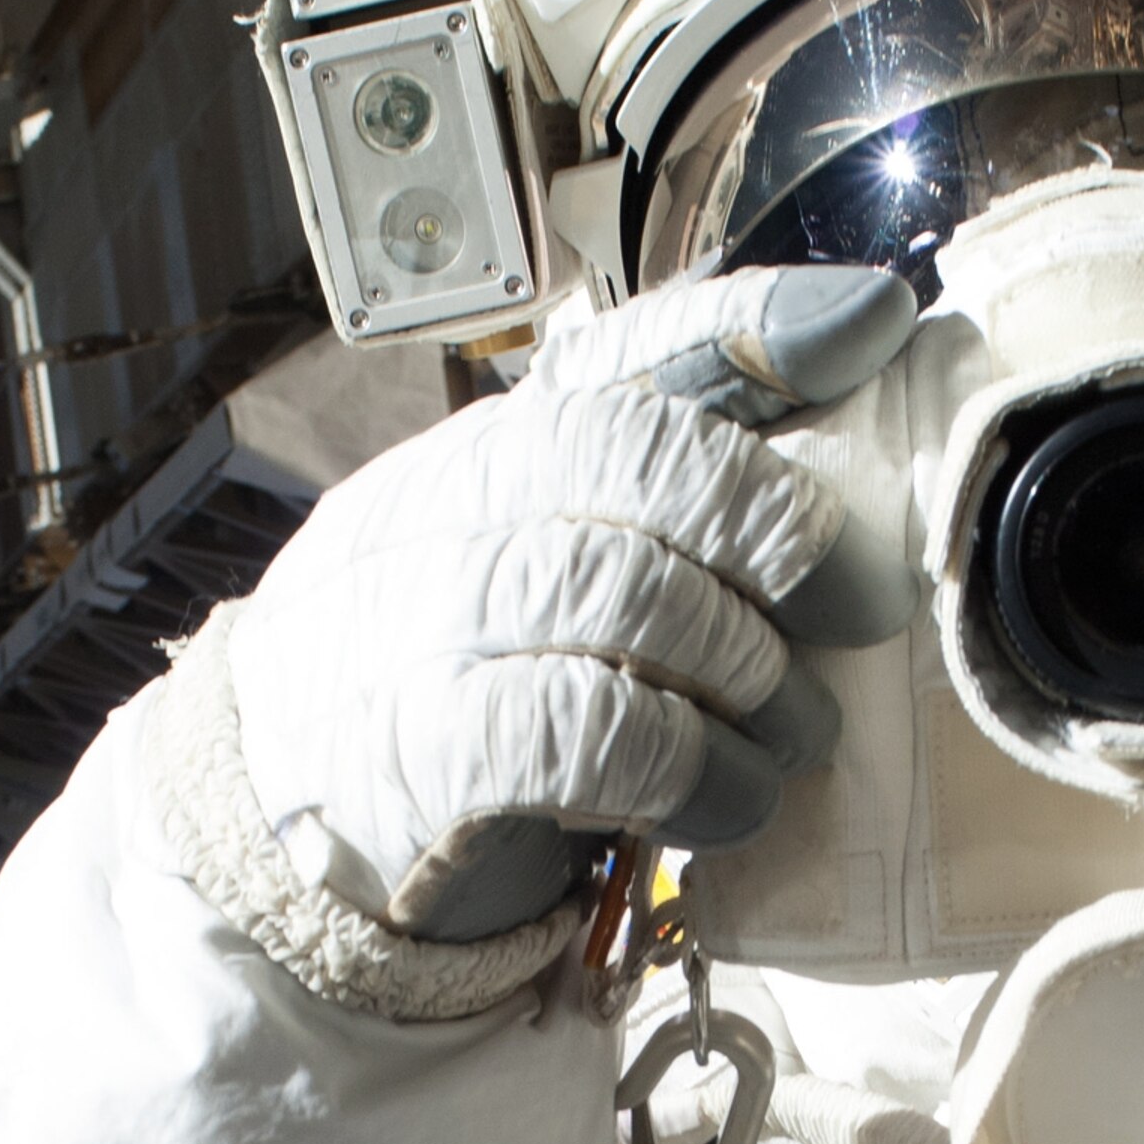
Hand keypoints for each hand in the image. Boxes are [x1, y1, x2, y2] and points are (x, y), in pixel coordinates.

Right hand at [227, 265, 918, 942]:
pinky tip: (725, 800)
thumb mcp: (552, 578)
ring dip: (747, 668)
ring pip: (623, 590)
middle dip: (773, 527)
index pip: (630, 352)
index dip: (759, 325)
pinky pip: (583, 726)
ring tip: (795, 733)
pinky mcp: (422, 748)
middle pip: (636, 456)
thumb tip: (838, 451)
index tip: (874, 326)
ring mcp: (424, 620)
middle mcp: (450, 504)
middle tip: (852, 612)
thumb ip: (665, 523)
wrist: (270, 818)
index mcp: (497, 447)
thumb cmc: (461, 690)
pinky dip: (687, 763)